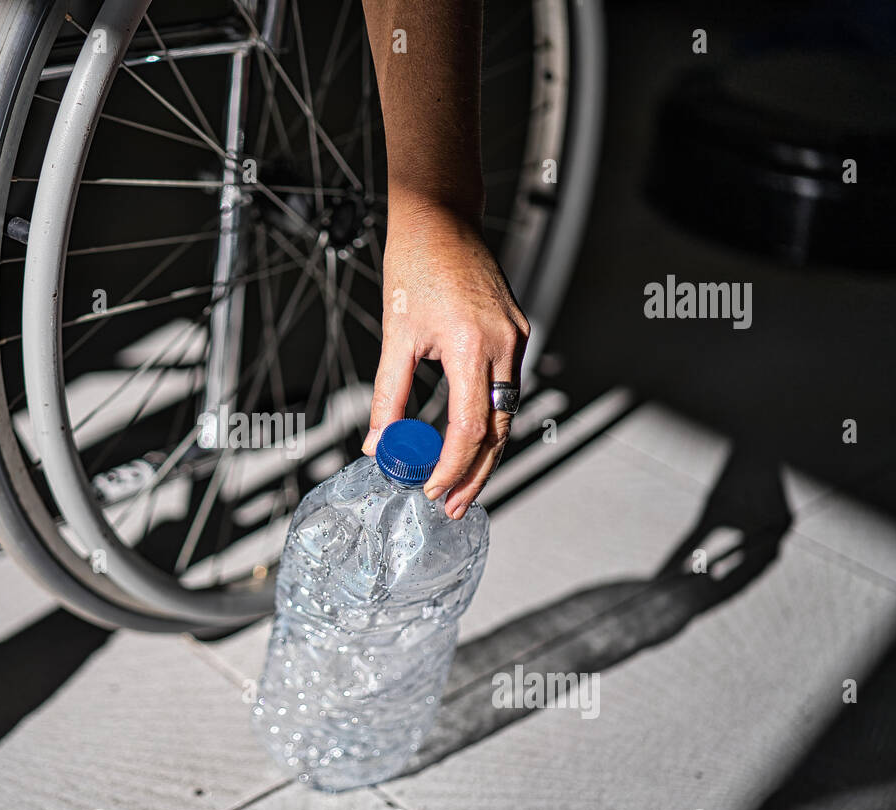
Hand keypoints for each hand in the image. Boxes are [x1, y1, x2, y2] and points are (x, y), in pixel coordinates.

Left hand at [362, 202, 528, 518]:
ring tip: (459, 485)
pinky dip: (490, 420)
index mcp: (470, 345)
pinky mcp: (516, 332)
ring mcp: (515, 337)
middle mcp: (503, 343)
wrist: (442, 216)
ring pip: (507, 413)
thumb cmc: (416, 263)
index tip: (430, 489)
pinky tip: (470, 442)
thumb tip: (379, 443)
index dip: (451, 467)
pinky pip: (507, 388)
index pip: (468, 428)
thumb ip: (389, 395)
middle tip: (451, 505)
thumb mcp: (395, 335)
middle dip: (475, 474)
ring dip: (484, 453)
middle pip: (498, 431)